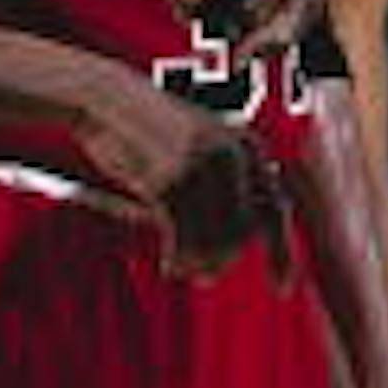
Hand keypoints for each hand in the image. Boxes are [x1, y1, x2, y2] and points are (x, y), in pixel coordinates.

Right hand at [75, 74, 282, 277]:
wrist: (104, 99)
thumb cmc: (146, 124)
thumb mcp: (197, 141)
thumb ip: (222, 179)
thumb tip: (238, 237)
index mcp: (243, 144)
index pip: (275, 209)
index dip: (281, 253)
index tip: (283, 288)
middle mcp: (229, 155)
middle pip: (244, 231)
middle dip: (225, 260)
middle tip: (205, 276)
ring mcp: (199, 167)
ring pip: (215, 240)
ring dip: (200, 265)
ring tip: (184, 270)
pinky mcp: (167, 181)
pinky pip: (182, 238)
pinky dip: (178, 259)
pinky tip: (169, 265)